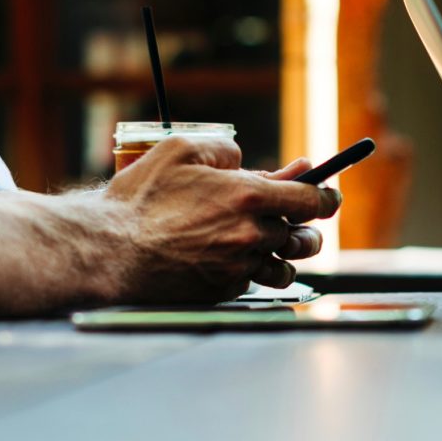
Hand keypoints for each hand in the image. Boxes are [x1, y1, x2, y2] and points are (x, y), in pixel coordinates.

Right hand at [96, 136, 340, 301]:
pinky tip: (236, 259)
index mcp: (249, 196)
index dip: (327, 196)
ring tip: (274, 244)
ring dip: (285, 255)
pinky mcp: (224, 291)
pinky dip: (253, 272)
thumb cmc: (140, 199)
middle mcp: (252, 235)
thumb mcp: (180, 151)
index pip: (311, 200)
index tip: (331, 194)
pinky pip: (254, 283)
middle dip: (305, 226)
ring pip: (284, 266)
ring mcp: (239, 267)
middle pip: (302, 236)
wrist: (110, 251)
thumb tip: (244, 160)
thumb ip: (223, 149)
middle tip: (298, 220)